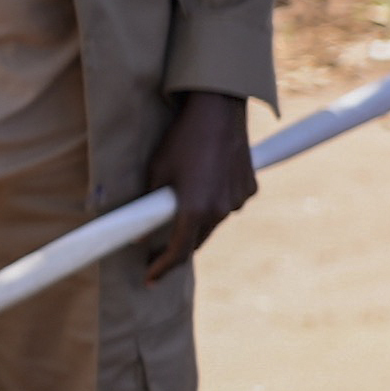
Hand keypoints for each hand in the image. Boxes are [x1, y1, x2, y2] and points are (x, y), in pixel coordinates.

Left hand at [143, 90, 257, 280]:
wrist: (218, 111)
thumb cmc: (181, 139)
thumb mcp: (156, 171)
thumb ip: (149, 205)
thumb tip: (139, 234)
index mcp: (195, 209)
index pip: (178, 252)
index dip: (162, 268)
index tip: (150, 279)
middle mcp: (221, 210)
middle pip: (197, 240)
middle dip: (178, 247)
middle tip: (158, 250)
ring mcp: (238, 200)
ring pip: (213, 222)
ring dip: (197, 222)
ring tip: (181, 206)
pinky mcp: (249, 189)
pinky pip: (228, 204)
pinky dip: (214, 202)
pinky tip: (205, 184)